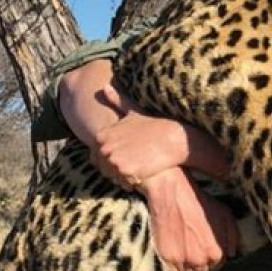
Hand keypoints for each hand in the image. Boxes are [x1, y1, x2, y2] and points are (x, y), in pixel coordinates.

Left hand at [92, 83, 230, 187]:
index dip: (114, 157)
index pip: (97, 156)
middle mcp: (104, 148)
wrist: (174, 138)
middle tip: (137, 160)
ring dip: (127, 175)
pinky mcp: (126, 173)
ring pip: (115, 177)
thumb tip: (103, 86)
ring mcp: (114, 161)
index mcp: (102, 136)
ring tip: (142, 164)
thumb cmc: (154, 125)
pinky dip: (135, 181)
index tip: (129, 153)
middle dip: (119, 168)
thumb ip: (116, 101)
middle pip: (105, 169)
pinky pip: (126, 183)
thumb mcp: (133, 111)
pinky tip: (146, 171)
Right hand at [142, 168, 239, 270]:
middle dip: (201, 261)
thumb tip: (232, 253)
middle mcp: (202, 260)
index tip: (206, 248)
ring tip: (186, 252)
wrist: (174, 195)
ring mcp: (184, 261)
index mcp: (218, 252)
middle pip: (204, 270)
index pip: (219, 264)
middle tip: (195, 247)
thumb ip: (232, 236)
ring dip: (189, 266)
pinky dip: (176, 270)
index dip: (213, 256)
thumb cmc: (200, 203)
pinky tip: (177, 258)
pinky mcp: (168, 258)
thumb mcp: (225, 215)